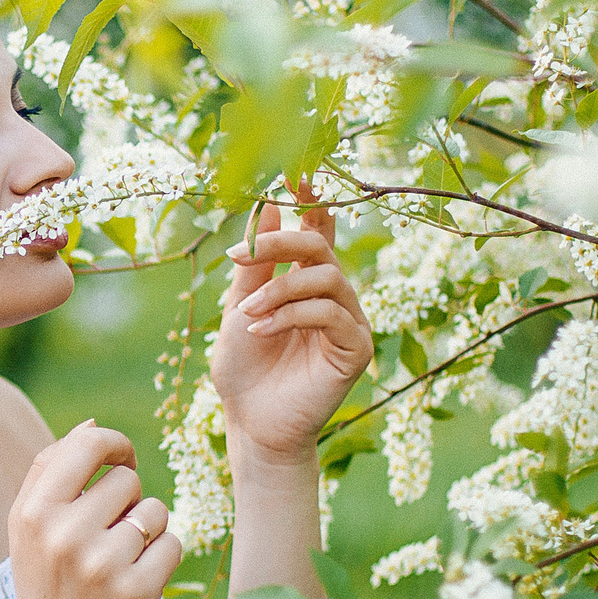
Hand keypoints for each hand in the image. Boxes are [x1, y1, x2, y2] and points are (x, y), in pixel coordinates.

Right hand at [6, 421, 183, 598]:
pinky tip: (136, 584)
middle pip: (127, 480)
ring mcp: (102, 565)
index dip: (114, 445)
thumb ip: (51, 472)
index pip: (88, 444)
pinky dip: (163, 560)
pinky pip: (174, 544)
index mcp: (32, 512)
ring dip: (148, 533)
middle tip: (105, 540)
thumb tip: (92, 423)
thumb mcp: (28, 530)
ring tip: (119, 564)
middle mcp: (63, 535)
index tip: (121, 460)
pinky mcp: (138, 592)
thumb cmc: (46, 587)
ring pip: (156, 511)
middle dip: (127, 503)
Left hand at [210, 195, 374, 468]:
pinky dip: (292, 315)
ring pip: (327, 278)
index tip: (293, 176)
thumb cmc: (244, 367)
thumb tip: (267, 206)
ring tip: (248, 314)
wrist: (251, 422)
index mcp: (306, 279)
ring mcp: (349, 320)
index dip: (310, 200)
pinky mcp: (356, 348)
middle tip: (241, 254)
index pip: (317, 229)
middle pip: (319, 246)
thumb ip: (256, 262)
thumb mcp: (241, 305)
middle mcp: (334, 294)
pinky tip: (261, 331)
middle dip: (281, 243)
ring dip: (280, 289)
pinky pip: (332, 314)